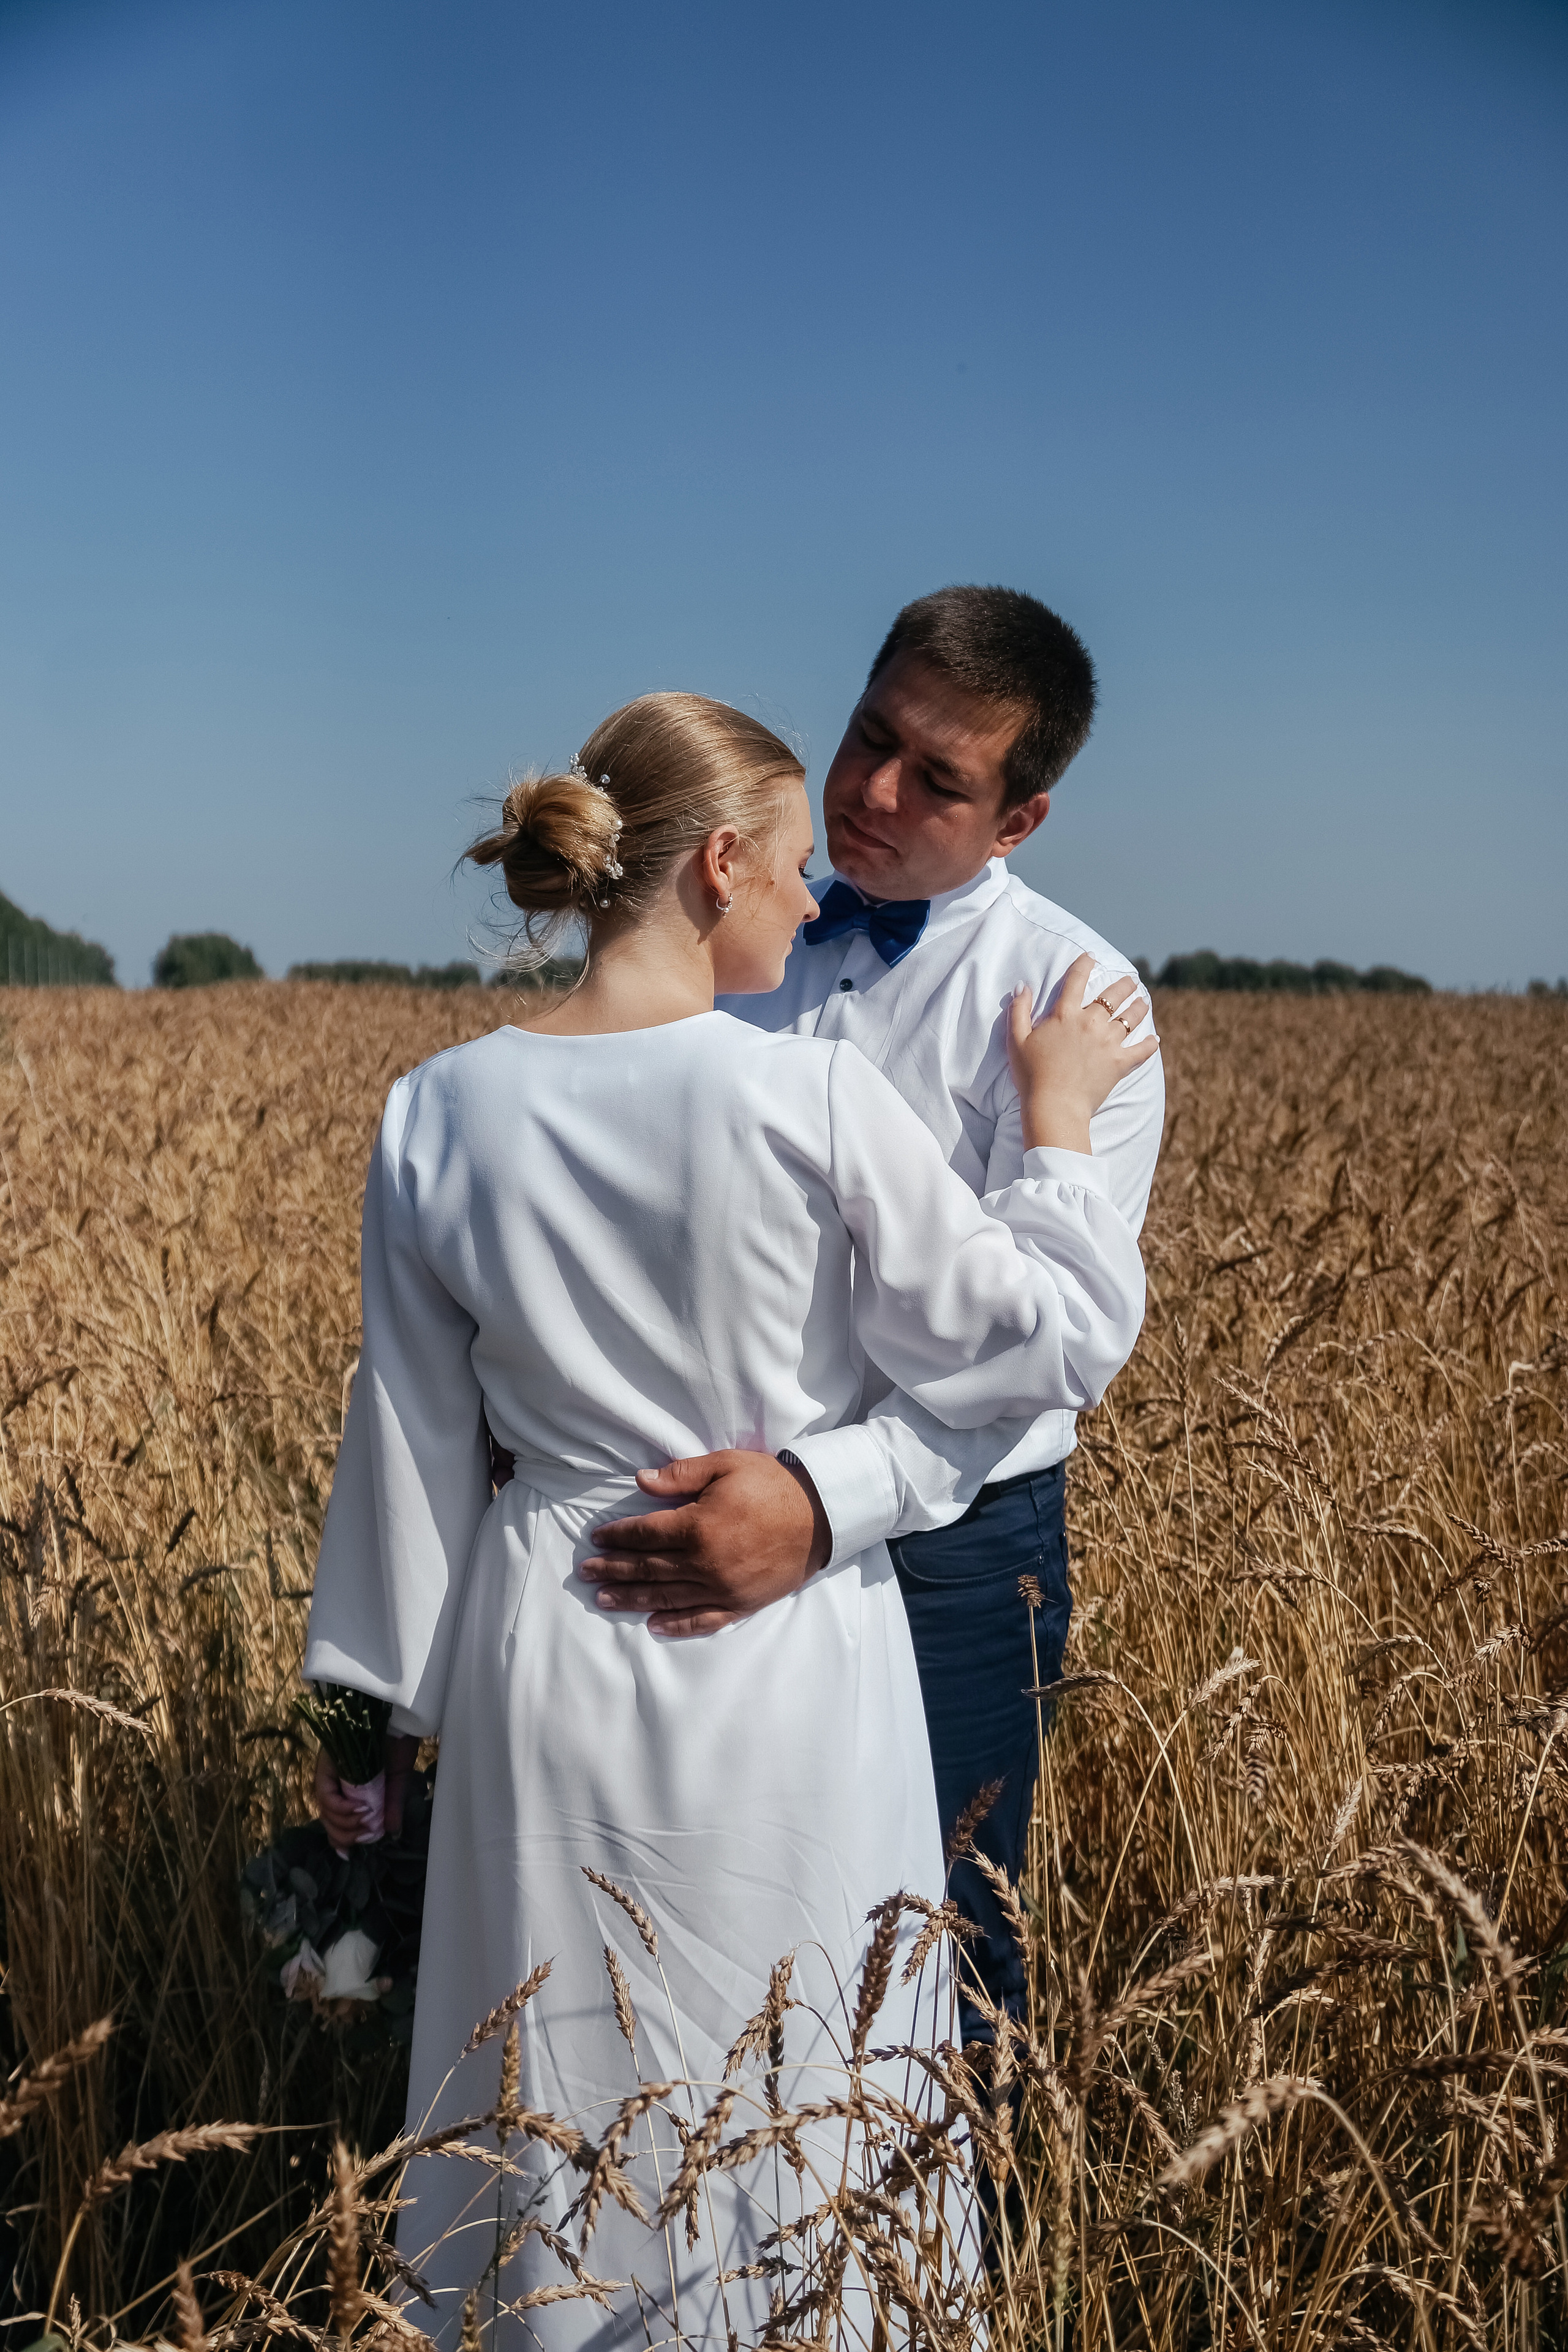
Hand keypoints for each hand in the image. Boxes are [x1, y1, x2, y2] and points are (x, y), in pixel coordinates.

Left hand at [312, 1734, 418, 1843]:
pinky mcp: (327, 1763)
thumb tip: (391, 1834)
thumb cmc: (398, 1743)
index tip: (349, 1853)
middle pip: (327, 1818)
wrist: (398, 1716)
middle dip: (344, 1835)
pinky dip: (342, 1808)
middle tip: (365, 1837)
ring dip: (345, 1824)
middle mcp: (336, 1780)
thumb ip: (391, 1807)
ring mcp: (329, 1772)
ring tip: (367, 1824)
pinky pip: (326, 1794)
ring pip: (324, 1810)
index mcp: (351, 1785)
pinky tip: (360, 1810)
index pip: (335, 1819)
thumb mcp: (398, 1781)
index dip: (339, 1838)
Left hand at [579, 1450, 830, 1636]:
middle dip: (614, 1570)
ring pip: (667, 1596)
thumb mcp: (726, 1465)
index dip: (618, 1536)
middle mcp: (706, 1562)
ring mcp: (723, 1587)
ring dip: (632, 1599)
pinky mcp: (741, 1603)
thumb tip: (641, 1481)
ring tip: (604, 1600)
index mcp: (698, 1526)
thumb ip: (681, 1475)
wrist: (821, 1515)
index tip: (597, 1538)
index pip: (646, 1535)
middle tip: (586, 1573)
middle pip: (649, 1568)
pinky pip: (703, 1619)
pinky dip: (677, 1625)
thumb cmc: (771, 1484)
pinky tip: (654, 1625)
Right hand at [1007, 950, 1158, 1153]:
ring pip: (1130, 1017)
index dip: (1084, 964)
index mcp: (1065, 1014)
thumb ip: (1019, 1010)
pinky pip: (1142, 1050)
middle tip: (1131, 981)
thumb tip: (1023, 986)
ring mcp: (1108, 1042)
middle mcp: (1091, 1022)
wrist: (1054, 1105)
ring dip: (1138, 1007)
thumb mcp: (1016, 1040)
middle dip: (1124, 985)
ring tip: (1143, 1002)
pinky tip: (1155, 1039)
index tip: (1091, 958)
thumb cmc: (1031, 1075)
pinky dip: (1150, 1044)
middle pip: (1112, 996)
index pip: (1076, 980)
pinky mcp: (1120, 1062)